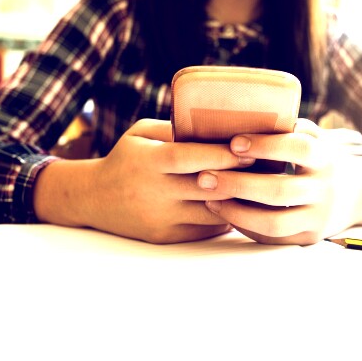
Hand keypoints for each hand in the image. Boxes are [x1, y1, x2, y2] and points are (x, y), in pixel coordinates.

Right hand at [34, 119, 253, 243]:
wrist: (93, 199)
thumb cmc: (126, 159)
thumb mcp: (141, 134)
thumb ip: (174, 129)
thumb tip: (219, 123)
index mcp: (148, 161)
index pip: (190, 157)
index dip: (221, 153)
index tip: (249, 148)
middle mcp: (154, 191)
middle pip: (206, 186)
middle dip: (239, 177)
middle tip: (268, 166)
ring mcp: (160, 217)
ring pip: (211, 212)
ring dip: (238, 201)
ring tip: (261, 188)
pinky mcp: (165, 236)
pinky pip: (204, 229)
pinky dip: (225, 217)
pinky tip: (241, 206)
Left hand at [196, 120, 361, 244]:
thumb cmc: (324, 159)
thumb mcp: (318, 138)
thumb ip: (290, 129)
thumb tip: (245, 112)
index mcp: (326, 157)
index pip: (297, 148)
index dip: (265, 145)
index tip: (233, 142)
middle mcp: (325, 189)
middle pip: (278, 190)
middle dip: (237, 184)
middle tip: (204, 177)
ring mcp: (318, 217)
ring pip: (273, 221)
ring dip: (236, 211)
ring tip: (209, 199)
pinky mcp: (308, 237)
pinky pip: (272, 237)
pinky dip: (245, 226)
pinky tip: (225, 213)